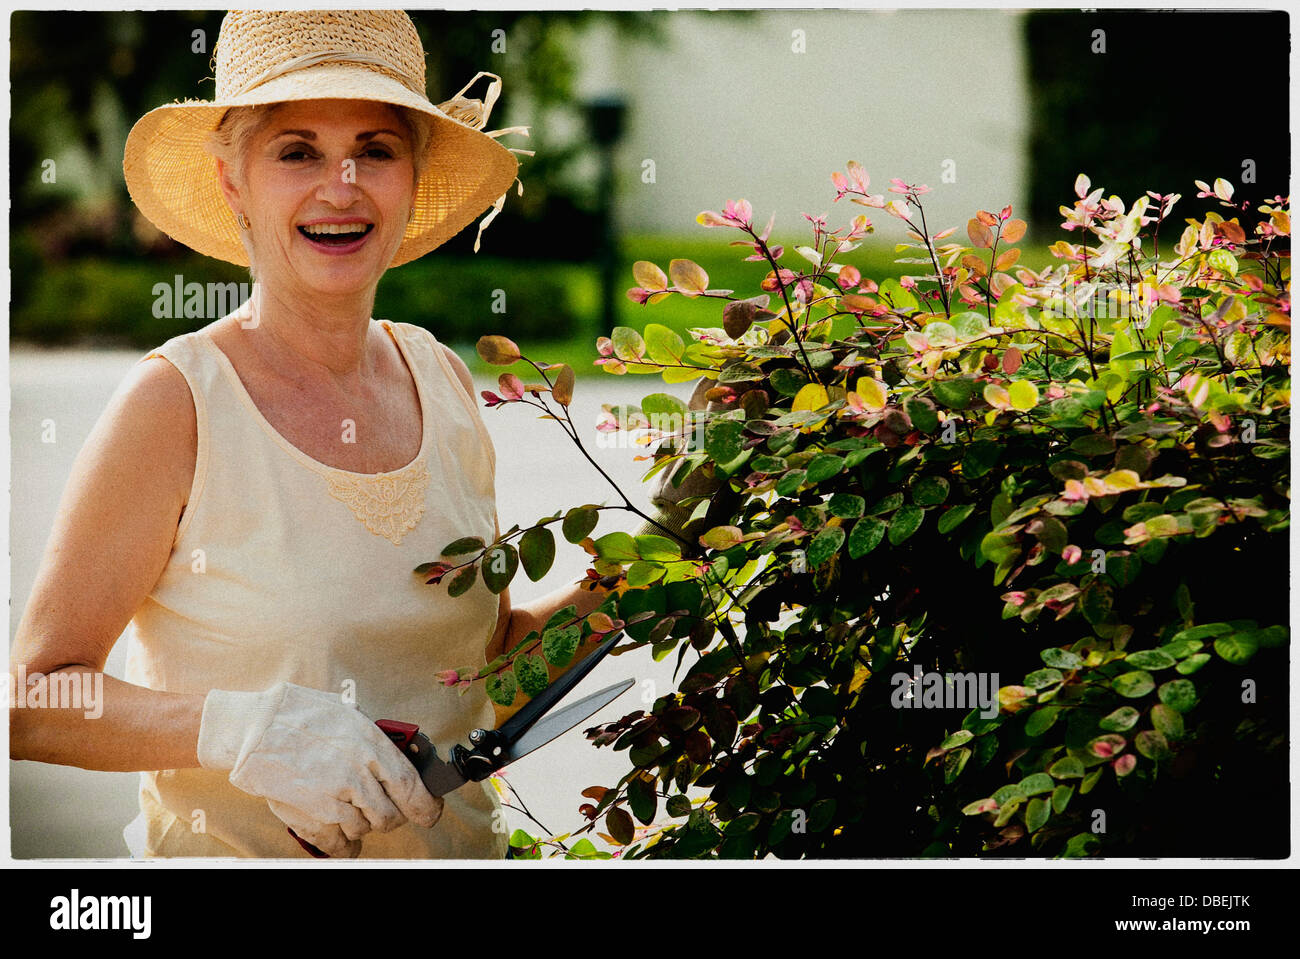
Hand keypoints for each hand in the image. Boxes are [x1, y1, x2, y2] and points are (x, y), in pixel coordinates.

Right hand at [197, 681, 441, 856]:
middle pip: (391, 814)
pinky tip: (343, 839)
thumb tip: (401, 759)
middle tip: (385, 811)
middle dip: (392, 817)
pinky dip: (344, 845)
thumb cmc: (300, 714)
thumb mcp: (349, 715)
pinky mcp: (312, 815)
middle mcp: (357, 774)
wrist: (255, 728)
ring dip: (363, 826)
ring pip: (365, 829)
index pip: (410, 786)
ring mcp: (334, 798)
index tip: (430, 813)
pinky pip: (339, 843)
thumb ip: (376, 740)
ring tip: (353, 812)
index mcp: (371, 745)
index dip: (425, 805)